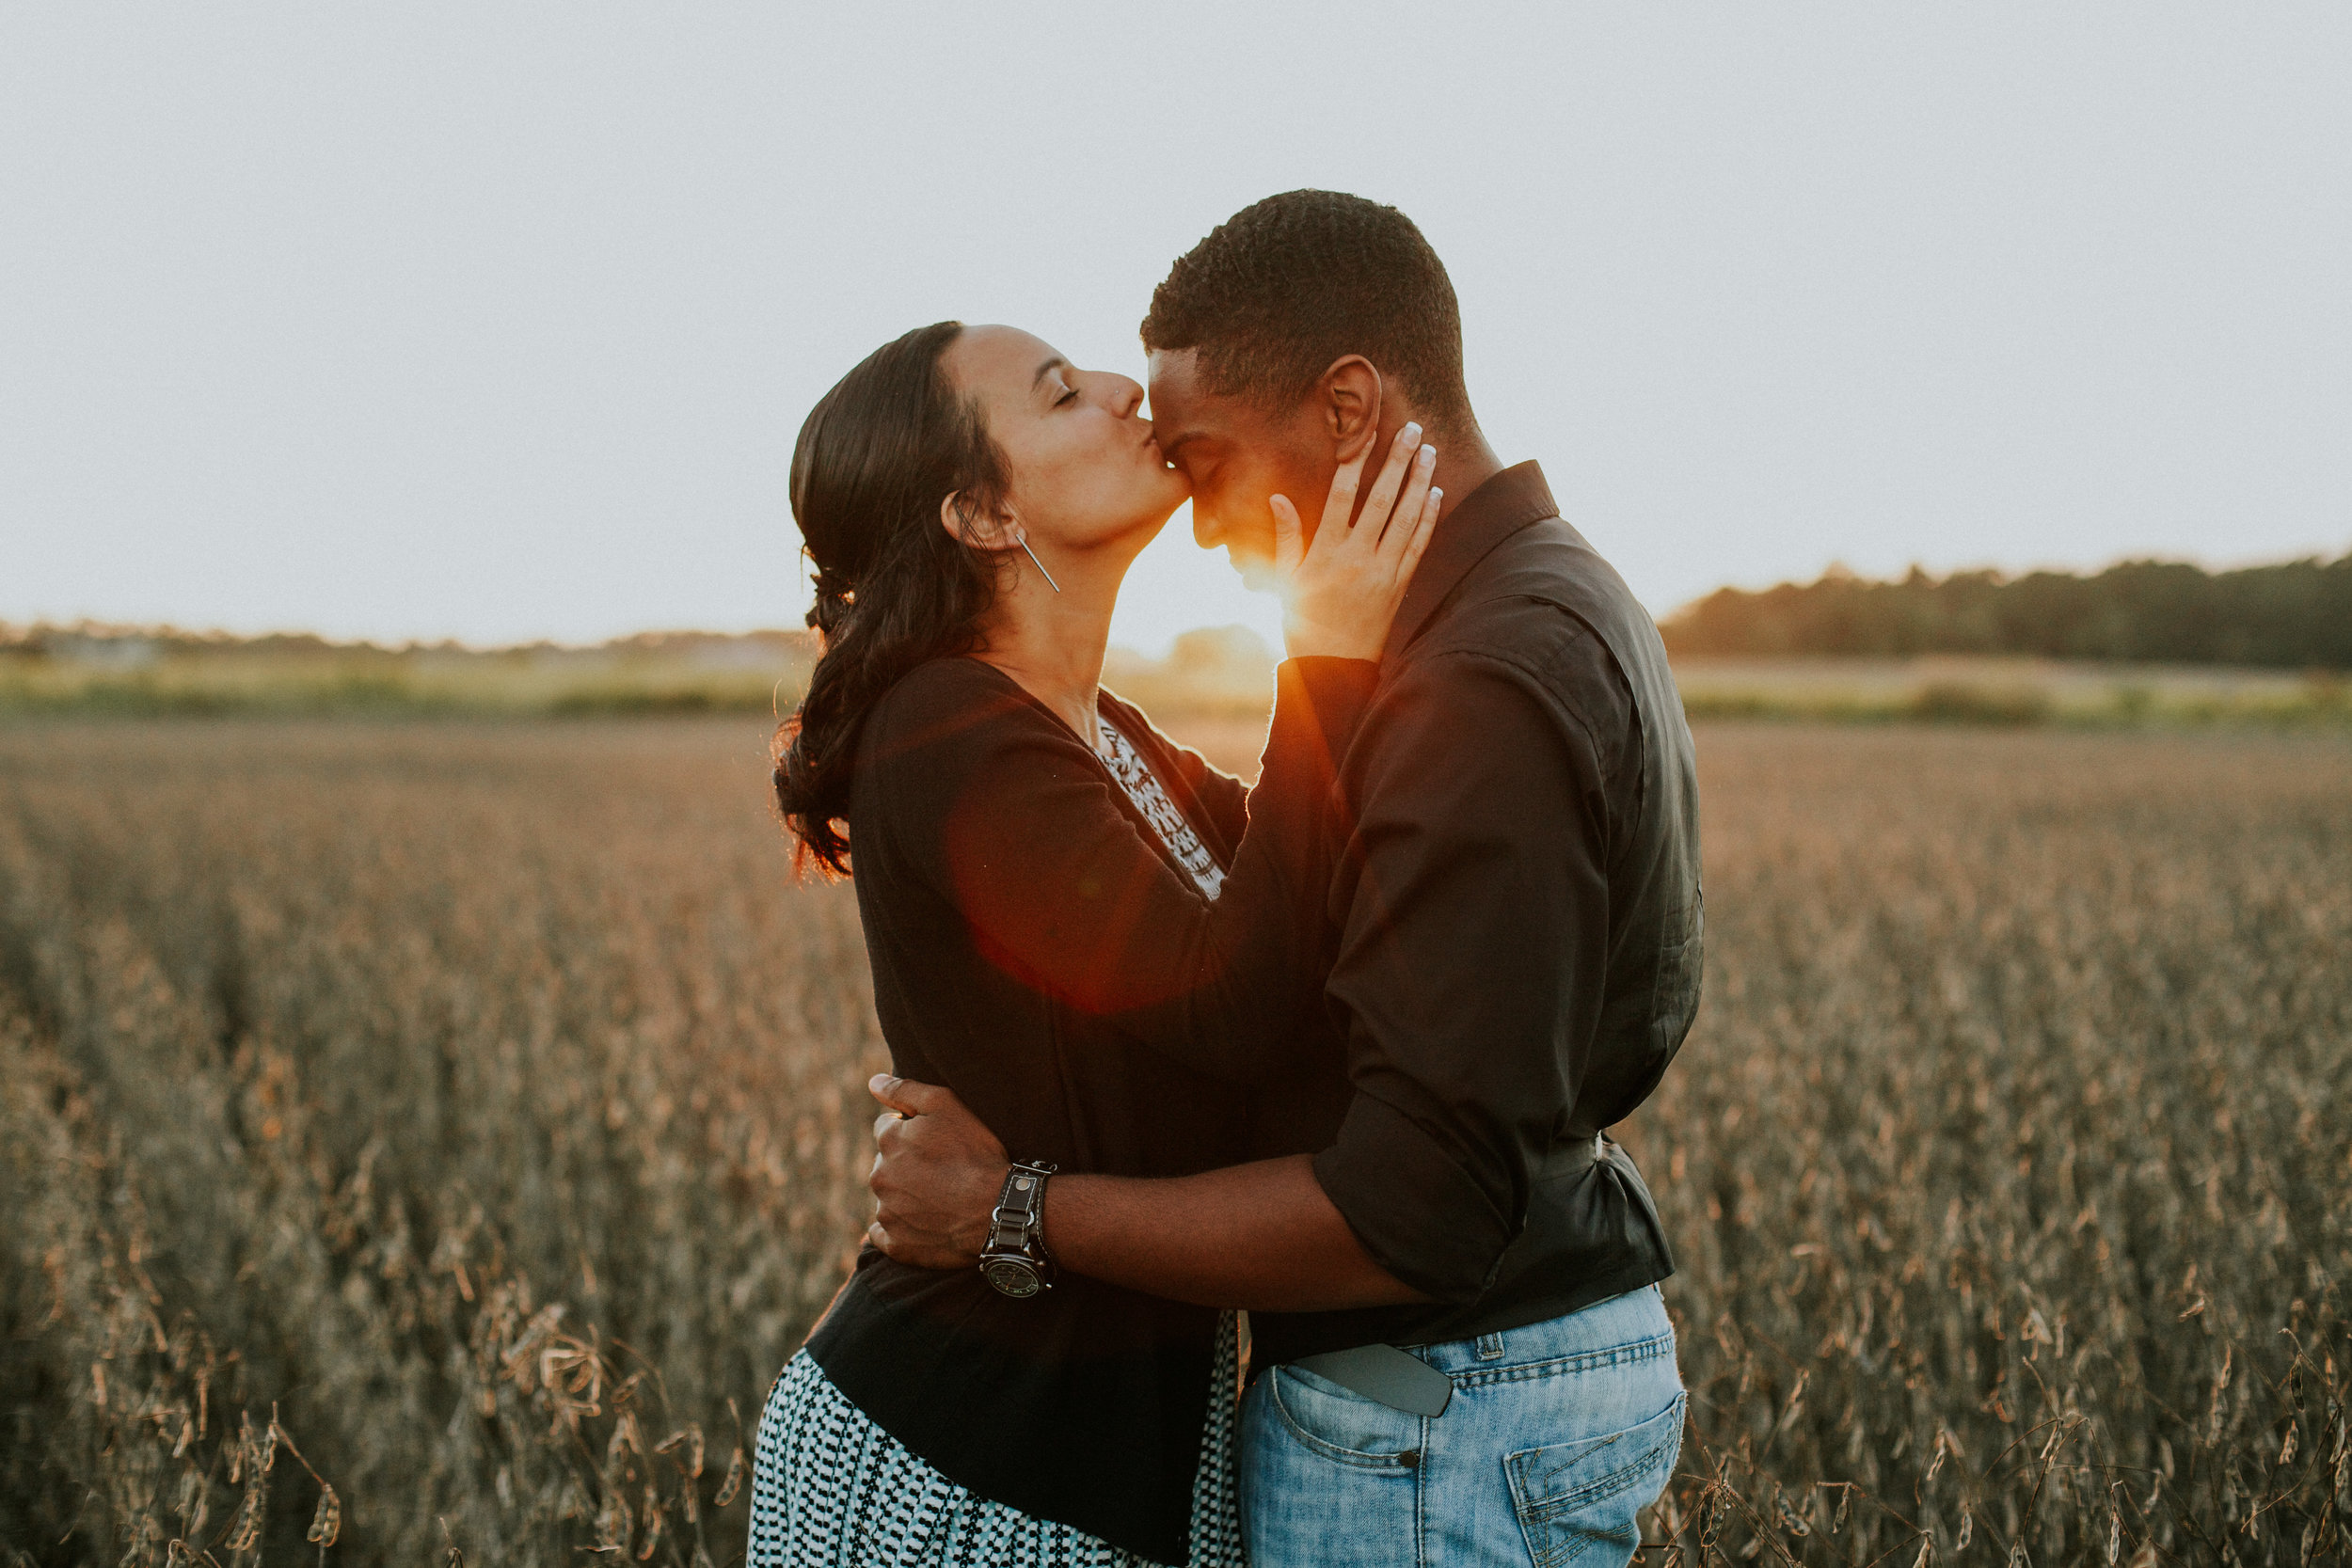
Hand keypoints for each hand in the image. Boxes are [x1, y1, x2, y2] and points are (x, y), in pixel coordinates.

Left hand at [865, 1074, 1006, 1268]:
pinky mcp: (897, 1244)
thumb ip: (905, 1090)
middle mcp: (879, 1176)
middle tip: (943, 1170)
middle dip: (906, 1163)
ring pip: (888, 1197)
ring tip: (941, 1197)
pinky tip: (923, 1224)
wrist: (997, 1209)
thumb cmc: (976, 1153)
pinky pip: (885, 1234)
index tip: (937, 1142)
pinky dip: (898, 1228)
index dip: (912, 1131)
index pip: (886, 1128)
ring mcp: (887, 1213)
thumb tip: (873, 1082)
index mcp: (888, 1141)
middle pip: (886, 1163)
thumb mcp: (946, 1105)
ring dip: (905, 1194)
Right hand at [1272, 422, 1441, 661]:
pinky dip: (1428, 518)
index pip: (1343, 493)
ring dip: (1420, 481)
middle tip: (1413, 429)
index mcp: (1326, 552)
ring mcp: (1383, 571)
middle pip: (1382, 497)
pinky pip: (1418, 545)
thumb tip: (1278, 498)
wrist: (1331, 668)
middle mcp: (1358, 557)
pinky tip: (1436, 493)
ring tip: (1429, 452)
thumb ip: (1286, 537)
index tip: (1367, 431)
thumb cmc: (1301, 623)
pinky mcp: (1399, 586)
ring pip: (1406, 517)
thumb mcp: (1285, 580)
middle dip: (1400, 460)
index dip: (1357, 459)